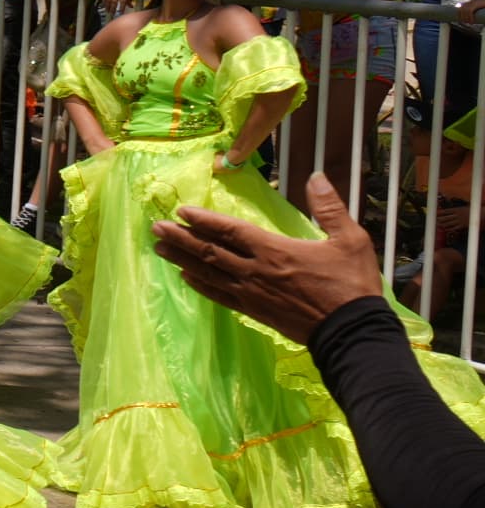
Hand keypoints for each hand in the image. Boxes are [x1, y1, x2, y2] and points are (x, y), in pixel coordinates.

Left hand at [152, 175, 377, 339]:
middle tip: (155, 227)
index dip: (204, 220)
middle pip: (210, 251)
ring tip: (160, 248)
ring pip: (208, 273)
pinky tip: (186, 278)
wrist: (351, 331)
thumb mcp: (350, 240)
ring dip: (182, 259)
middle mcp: (255, 271)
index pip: (230, 231)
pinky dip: (200, 285)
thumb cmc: (351, 284)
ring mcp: (251, 293)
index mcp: (275, 251)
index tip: (181, 211)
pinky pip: (219, 296)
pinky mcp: (253, 311)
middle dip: (181, 238)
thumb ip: (330, 207)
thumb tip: (316, 176)